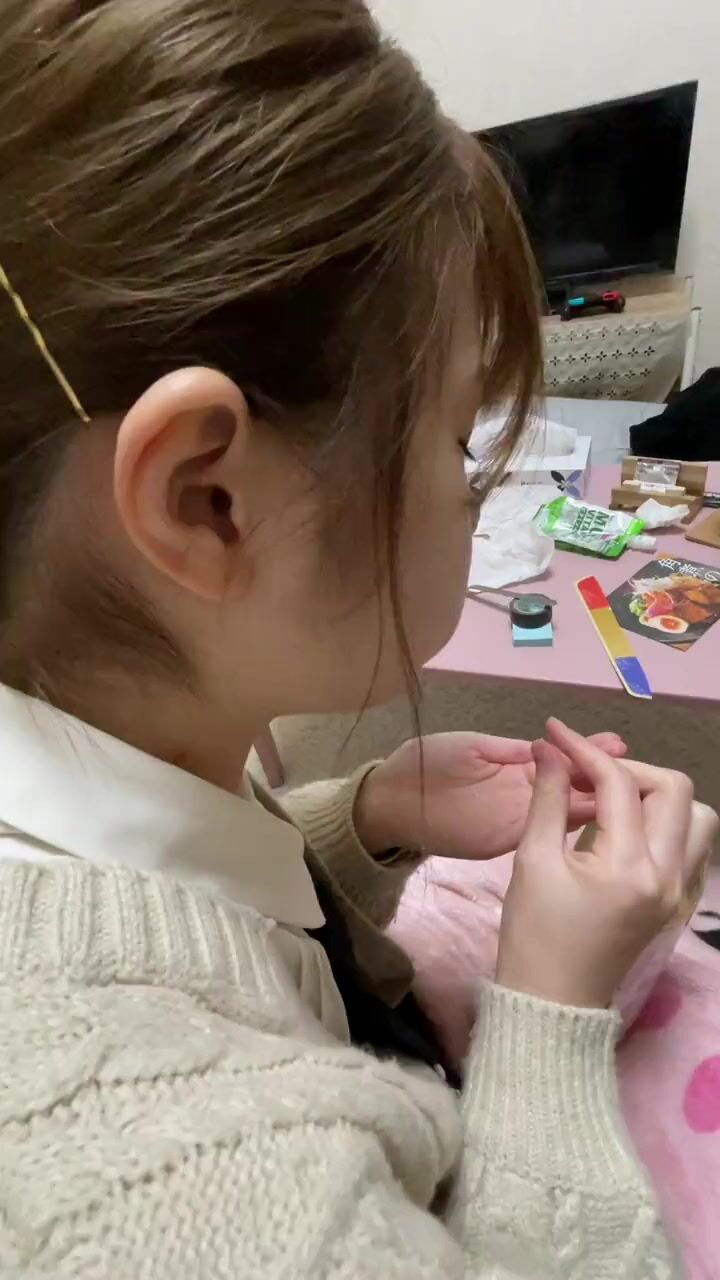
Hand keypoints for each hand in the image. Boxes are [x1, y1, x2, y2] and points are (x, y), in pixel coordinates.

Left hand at [354, 727, 626, 859]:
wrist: (393, 799)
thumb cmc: (427, 763)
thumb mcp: (474, 747)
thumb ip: (512, 750)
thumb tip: (551, 744)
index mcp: (517, 766)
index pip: (562, 759)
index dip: (588, 752)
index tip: (618, 743)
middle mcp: (525, 793)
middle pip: (572, 786)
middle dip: (602, 776)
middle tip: (634, 768)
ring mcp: (519, 819)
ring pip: (566, 811)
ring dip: (595, 801)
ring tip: (627, 792)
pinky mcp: (508, 840)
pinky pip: (545, 832)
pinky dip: (570, 825)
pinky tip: (598, 819)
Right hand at [496, 719, 718, 1008]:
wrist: (551, 1002)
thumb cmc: (533, 934)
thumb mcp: (532, 860)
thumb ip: (548, 797)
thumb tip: (549, 748)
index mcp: (630, 867)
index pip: (618, 784)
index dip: (583, 750)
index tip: (553, 734)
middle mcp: (668, 875)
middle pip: (673, 789)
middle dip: (626, 768)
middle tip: (584, 772)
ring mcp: (679, 891)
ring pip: (695, 816)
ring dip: (657, 794)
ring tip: (611, 798)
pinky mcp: (676, 901)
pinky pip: (691, 845)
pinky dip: (666, 822)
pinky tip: (626, 825)